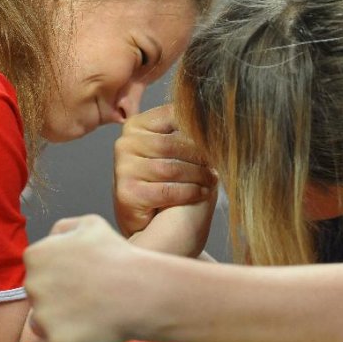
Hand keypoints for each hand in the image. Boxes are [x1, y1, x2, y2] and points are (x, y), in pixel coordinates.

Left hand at [24, 215, 142, 341]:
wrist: (140, 291)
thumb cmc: (118, 257)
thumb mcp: (90, 224)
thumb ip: (63, 229)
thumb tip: (53, 241)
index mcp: (36, 256)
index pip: (36, 269)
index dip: (56, 275)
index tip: (75, 280)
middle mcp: (33, 286)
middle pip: (36, 297)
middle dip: (55, 299)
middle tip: (84, 299)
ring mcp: (43, 317)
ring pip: (39, 325)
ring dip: (56, 325)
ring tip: (87, 320)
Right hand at [113, 105, 217, 251]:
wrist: (154, 227)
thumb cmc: (169, 183)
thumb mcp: (177, 151)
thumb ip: (187, 131)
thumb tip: (217, 114)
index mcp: (136, 125)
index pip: (173, 115)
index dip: (199, 127)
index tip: (219, 136)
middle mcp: (125, 144)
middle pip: (173, 144)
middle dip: (201, 155)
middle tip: (218, 163)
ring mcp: (122, 168)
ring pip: (172, 168)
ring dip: (198, 176)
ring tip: (212, 180)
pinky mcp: (126, 193)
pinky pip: (167, 190)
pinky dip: (189, 193)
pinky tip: (201, 193)